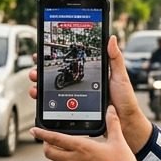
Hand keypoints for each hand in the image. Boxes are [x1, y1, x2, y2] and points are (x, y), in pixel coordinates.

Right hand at [29, 36, 150, 152]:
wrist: (125, 122)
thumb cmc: (124, 99)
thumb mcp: (120, 76)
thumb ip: (114, 58)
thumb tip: (110, 38)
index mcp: (89, 74)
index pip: (67, 63)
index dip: (53, 58)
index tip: (42, 54)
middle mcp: (79, 85)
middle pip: (55, 76)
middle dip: (40, 73)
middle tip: (35, 71)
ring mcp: (76, 98)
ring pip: (52, 91)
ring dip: (39, 87)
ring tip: (35, 87)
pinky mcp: (74, 111)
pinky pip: (56, 106)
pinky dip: (45, 103)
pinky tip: (40, 100)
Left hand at [31, 107, 141, 160]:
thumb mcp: (118, 140)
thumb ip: (112, 123)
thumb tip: (110, 109)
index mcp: (82, 147)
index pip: (54, 138)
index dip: (41, 133)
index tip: (33, 129)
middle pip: (49, 152)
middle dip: (47, 145)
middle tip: (51, 140)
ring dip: (60, 155)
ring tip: (71, 149)